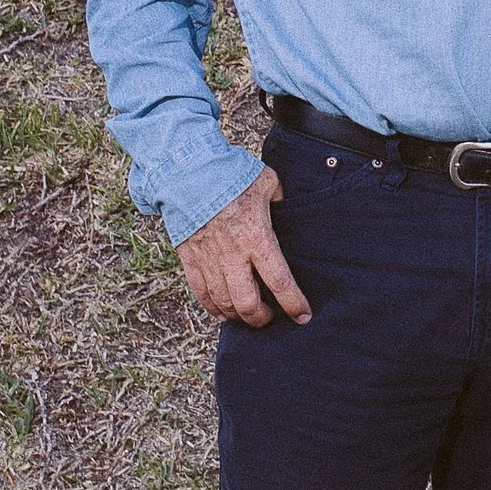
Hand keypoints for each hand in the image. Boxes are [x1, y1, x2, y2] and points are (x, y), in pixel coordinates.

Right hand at [175, 170, 310, 327]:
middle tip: (271, 318)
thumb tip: (286, 209)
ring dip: (239, 316)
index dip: (294, 304)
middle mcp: (232, 254)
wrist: (186, 170)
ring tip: (249, 315)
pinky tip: (223, 313)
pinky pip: (201, 294)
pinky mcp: (189, 258)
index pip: (280, 281)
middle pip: (248, 304)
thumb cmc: (230, 173)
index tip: (303, 317)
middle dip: (262, 318)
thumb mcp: (267, 182)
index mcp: (256, 237)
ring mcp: (208, 259)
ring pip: (224, 303)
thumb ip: (280, 200)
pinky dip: (212, 308)